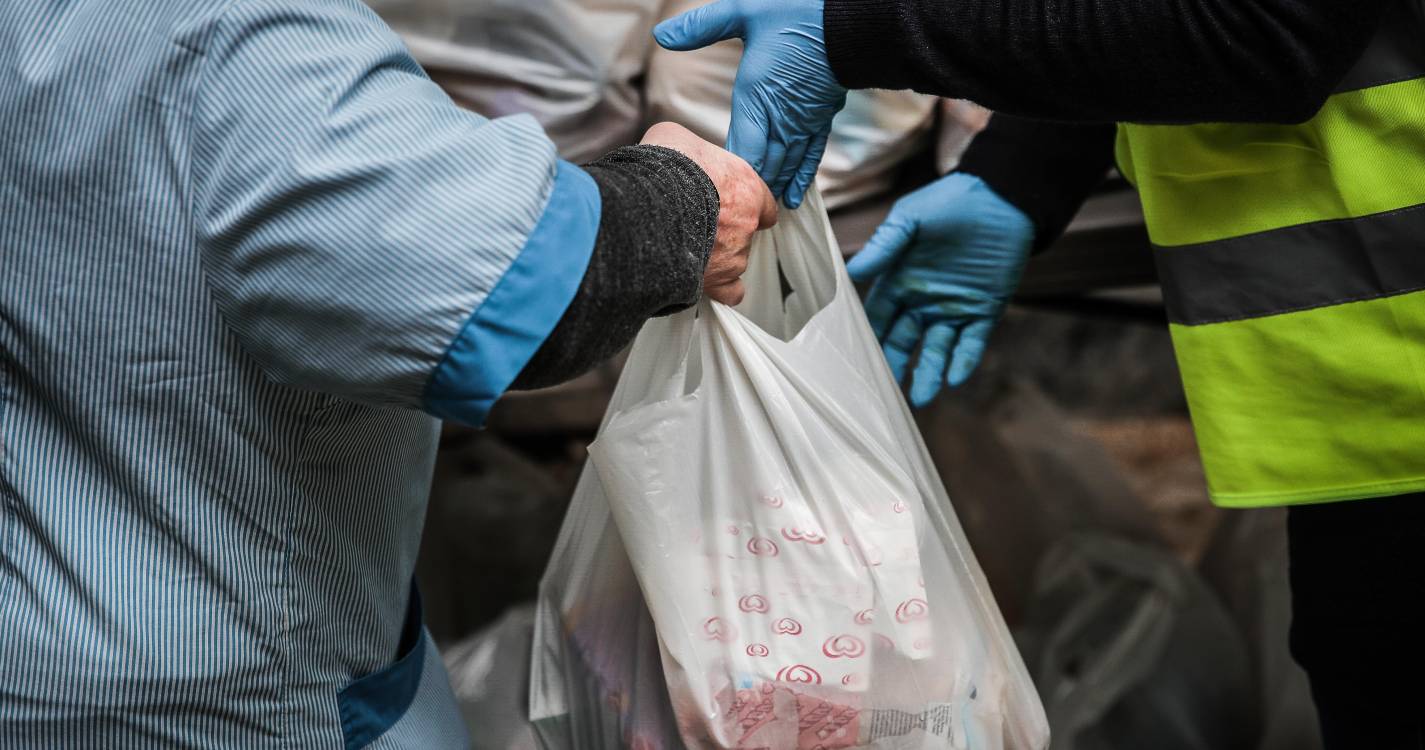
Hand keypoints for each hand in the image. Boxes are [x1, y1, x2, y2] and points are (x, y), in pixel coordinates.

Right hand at [642, 122, 776, 305]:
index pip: (764, 203)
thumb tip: (674, 149)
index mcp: (746, 187)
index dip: (748, 206)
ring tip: (687, 247)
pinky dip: (721, 290)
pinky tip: (706, 281)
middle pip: (746, 232)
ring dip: (716, 256)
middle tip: (698, 222)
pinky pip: (729, 292)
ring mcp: (732, 253)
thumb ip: (688, 150)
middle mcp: (745, 223)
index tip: (734, 206)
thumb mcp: (676, 137)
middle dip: (724, 229)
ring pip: (734, 260)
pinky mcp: (715, 279)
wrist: (648, 201)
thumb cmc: (664, 167)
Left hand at [654, 0, 844, 208]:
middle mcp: (781, 117)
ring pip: (785, 166)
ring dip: (770, 188)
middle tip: (731, 213)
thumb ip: (702, 27)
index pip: (741, 154)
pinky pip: (811, 156)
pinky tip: (793, 195)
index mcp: (757, 97)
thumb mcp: (742, 11)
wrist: (850, 17)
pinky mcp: (822, 118)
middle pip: (762, 167)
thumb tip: (662, 34)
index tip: (716, 195)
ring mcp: (804, 121)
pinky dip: (800, 177)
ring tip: (756, 211)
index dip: (730, 178)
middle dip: (747, 190)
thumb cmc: (798, 11)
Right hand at [846, 173, 1034, 406]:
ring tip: (922, 398)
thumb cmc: (949, 203)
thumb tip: (852, 272)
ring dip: (930, 372)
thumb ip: (885, 246)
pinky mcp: (984, 310)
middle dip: (896, 366)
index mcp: (900, 281)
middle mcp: (924, 301)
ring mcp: (954, 308)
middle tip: (886, 392)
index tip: (856, 364)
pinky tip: (955, 377)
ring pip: (937, 349)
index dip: (869, 339)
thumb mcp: (910, 220)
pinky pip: (972, 342)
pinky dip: (964, 360)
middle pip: (904, 341)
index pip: (879, 318)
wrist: (1000, 198)